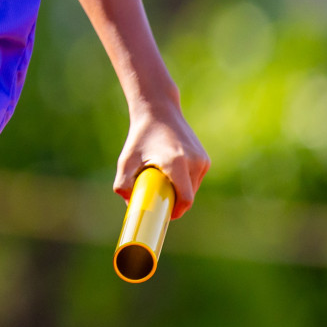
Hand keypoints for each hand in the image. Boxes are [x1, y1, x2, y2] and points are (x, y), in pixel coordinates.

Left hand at [114, 98, 209, 218]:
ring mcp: (202, 159)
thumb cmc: (140, 136)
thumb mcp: (126, 160)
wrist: (158, 110)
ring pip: (193, 188)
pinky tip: (171, 172)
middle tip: (157, 199)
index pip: (185, 200)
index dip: (175, 212)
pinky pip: (195, 179)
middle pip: (188, 196)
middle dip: (174, 202)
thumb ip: (122, 183)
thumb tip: (128, 203)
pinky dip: (185, 182)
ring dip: (180, 191)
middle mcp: (194, 161)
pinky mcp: (204, 158)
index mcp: (177, 163)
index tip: (164, 215)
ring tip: (162, 181)